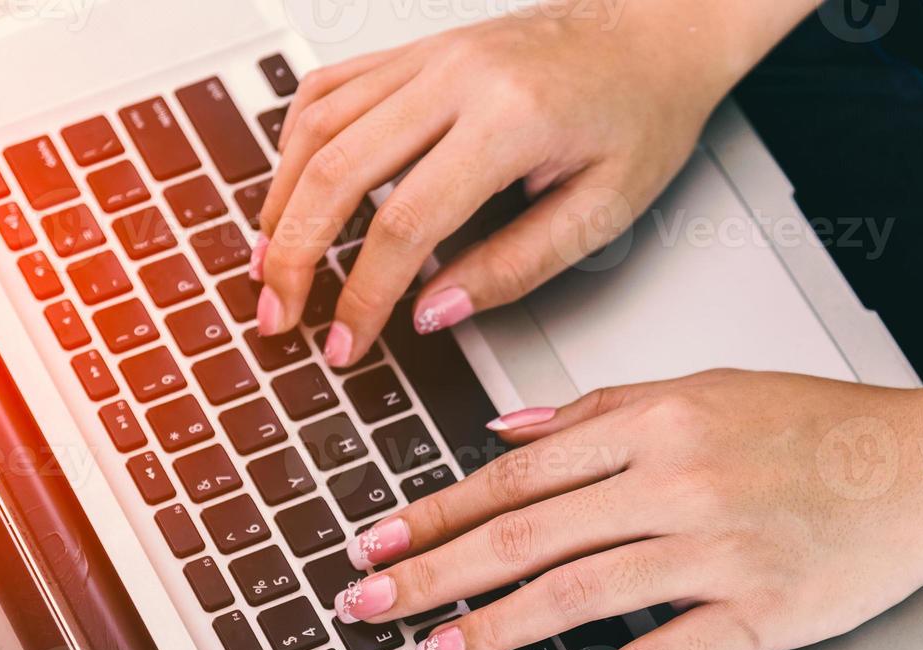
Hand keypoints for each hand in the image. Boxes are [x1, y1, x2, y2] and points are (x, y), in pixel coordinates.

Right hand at [253, 0, 745, 366]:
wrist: (653, 33)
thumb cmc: (641, 114)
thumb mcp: (601, 211)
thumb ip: (514, 266)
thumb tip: (432, 312)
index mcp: (510, 120)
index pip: (405, 223)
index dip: (363, 296)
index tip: (347, 342)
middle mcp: (456, 76)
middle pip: (338, 171)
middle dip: (295, 256)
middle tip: (279, 316)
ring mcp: (428, 55)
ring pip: (317, 127)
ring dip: (281, 203)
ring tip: (269, 266)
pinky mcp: (416, 51)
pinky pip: (330, 90)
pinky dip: (296, 146)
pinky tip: (291, 192)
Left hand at [332, 369, 922, 649]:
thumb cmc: (825, 428)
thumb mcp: (709, 387)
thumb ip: (603, 408)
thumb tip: (507, 432)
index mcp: (659, 419)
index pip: (520, 472)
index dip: (439, 509)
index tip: (381, 535)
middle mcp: (678, 478)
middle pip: (527, 531)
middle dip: (433, 569)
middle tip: (367, 599)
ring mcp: (716, 547)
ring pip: (577, 592)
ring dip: (493, 628)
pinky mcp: (755, 610)